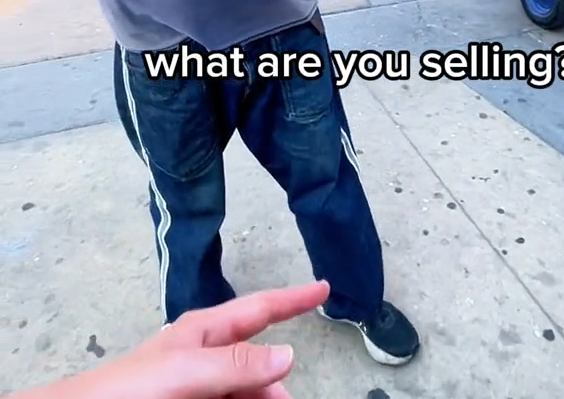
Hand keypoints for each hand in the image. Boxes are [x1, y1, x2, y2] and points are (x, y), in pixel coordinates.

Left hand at [16, 281, 329, 398]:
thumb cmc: (127, 388)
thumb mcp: (186, 369)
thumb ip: (236, 361)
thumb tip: (288, 353)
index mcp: (205, 331)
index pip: (260, 307)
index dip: (294, 297)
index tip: (324, 286)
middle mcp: (206, 355)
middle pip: (258, 365)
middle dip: (276, 385)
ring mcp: (198, 384)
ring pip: (246, 391)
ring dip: (259, 398)